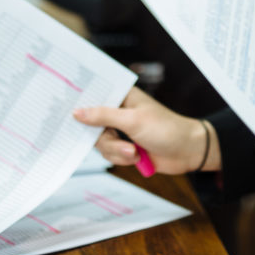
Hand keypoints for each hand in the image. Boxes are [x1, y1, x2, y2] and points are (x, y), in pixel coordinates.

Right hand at [74, 86, 219, 174]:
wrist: (187, 152)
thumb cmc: (166, 128)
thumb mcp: (133, 120)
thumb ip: (103, 116)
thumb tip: (77, 112)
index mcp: (122, 95)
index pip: (94, 95)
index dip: (81, 104)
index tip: (67, 113)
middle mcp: (119, 111)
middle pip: (93, 126)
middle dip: (107, 139)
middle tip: (120, 141)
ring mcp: (121, 130)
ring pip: (101, 143)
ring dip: (118, 152)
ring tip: (135, 152)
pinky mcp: (125, 146)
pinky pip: (110, 155)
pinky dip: (122, 159)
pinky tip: (137, 156)